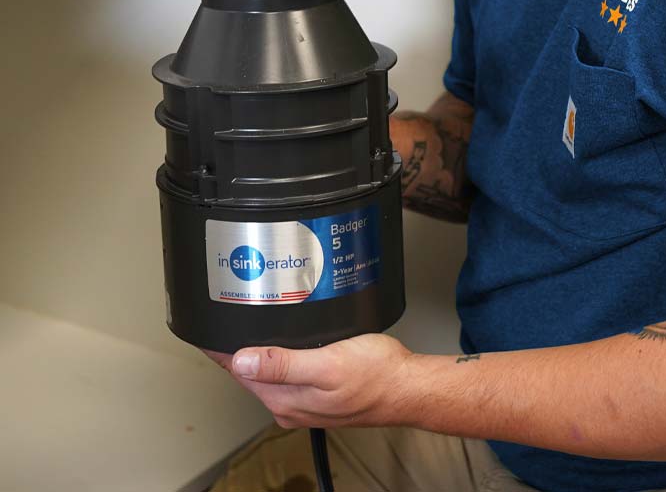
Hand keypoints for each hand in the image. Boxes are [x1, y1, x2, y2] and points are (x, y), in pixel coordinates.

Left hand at [205, 332, 412, 427]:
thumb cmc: (376, 376)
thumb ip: (282, 364)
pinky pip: (288, 371)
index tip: (205, 328)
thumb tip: (242, 360)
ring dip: (257, 350)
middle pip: (249, 371)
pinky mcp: (320, 392)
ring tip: (245, 324)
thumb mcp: (327, 364)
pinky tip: (285, 341)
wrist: (407, 387)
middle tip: (224, 314)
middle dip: (236, 346)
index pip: (238, 370)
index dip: (220, 347)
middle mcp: (290, 403)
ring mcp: (304, 400)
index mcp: (285, 399)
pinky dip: (279, 355)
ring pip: (268, 371)